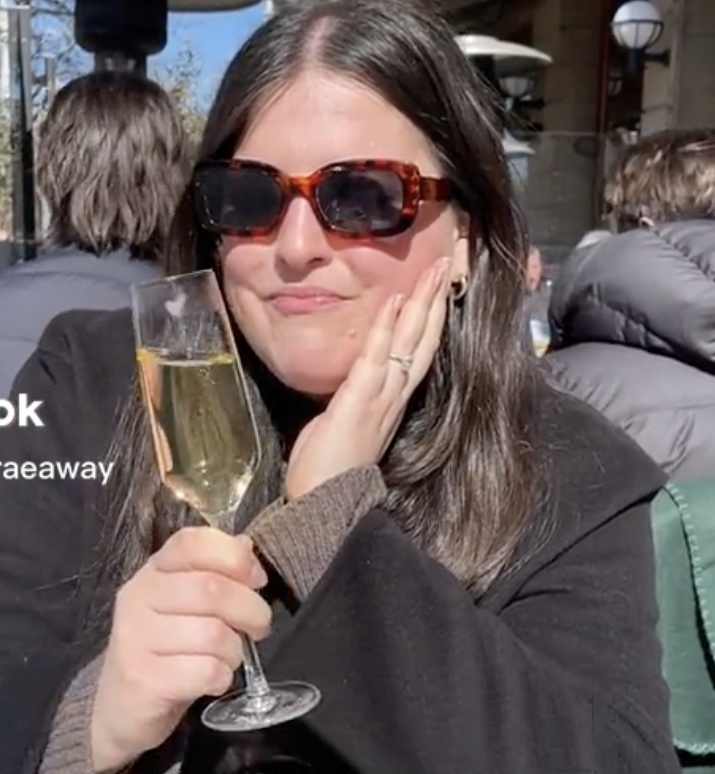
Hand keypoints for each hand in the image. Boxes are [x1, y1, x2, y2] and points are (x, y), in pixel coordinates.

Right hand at [91, 528, 270, 773]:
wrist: (119, 708)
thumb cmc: (164, 651)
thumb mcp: (185, 606)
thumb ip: (214, 573)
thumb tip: (245, 546)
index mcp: (153, 571)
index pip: (192, 542)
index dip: (233, 556)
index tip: (256, 579)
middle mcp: (138, 597)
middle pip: (212, 589)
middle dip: (250, 610)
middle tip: (257, 627)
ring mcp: (136, 638)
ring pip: (213, 633)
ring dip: (235, 650)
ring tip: (227, 657)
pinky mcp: (142, 678)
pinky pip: (205, 671)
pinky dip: (221, 677)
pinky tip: (212, 680)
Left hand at [285, 257, 452, 500]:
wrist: (323, 510)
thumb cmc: (327, 474)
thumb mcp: (346, 428)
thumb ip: (355, 402)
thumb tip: (353, 384)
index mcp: (392, 402)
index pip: (418, 353)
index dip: (432, 320)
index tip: (441, 289)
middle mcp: (394, 397)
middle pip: (423, 340)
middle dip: (437, 301)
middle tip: (450, 263)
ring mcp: (380, 399)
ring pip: (409, 343)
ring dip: (422, 304)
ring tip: (435, 271)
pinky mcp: (358, 402)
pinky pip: (375, 358)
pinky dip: (385, 328)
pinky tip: (394, 302)